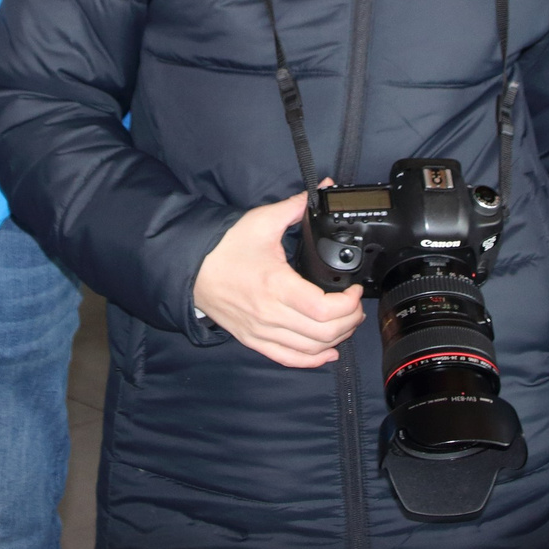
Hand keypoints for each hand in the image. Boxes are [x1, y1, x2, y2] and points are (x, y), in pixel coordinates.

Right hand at [193, 191, 364, 368]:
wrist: (192, 268)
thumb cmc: (224, 247)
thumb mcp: (262, 221)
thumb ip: (296, 206)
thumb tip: (325, 188)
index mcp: (276, 285)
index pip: (324, 309)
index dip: (348, 304)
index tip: (354, 290)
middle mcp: (270, 314)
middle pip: (324, 333)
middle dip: (349, 321)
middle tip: (356, 305)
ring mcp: (262, 331)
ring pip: (310, 349)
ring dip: (336, 339)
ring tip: (346, 322)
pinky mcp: (254, 340)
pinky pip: (289, 358)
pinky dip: (312, 360)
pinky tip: (328, 352)